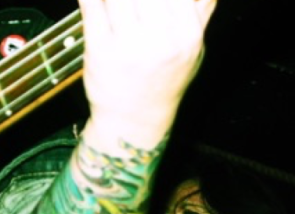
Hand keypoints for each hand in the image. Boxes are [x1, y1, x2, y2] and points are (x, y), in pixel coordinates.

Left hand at [78, 0, 216, 148]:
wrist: (135, 121)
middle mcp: (161, 39)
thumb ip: (202, 8)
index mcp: (187, 34)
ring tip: (116, 4)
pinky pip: (92, 4)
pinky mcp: (100, 48)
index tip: (153, 0)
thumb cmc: (165, 80)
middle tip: (131, 4)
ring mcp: (130, 44)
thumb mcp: (193, 48)